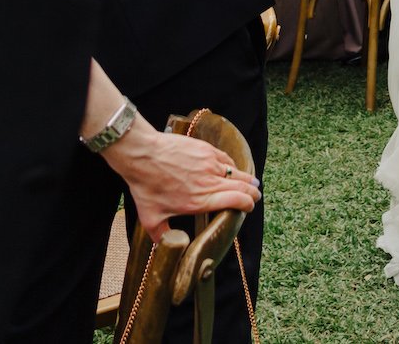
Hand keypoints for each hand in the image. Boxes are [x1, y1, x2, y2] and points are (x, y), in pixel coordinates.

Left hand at [100, 124, 260, 242]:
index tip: (249, 207)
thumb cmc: (146, 186)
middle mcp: (209, 182)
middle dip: (252, 193)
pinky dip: (233, 166)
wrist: (143, 154)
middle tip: (256, 196)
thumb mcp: (151, 218)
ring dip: (246, 179)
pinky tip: (233, 168)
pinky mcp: (206, 150)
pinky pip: (226, 159)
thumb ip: (162, 235)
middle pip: (242, 187)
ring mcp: (210, 164)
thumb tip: (167, 247)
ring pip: (237, 172)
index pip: (236, 201)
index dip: (247, 204)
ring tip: (252, 183)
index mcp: (200, 201)